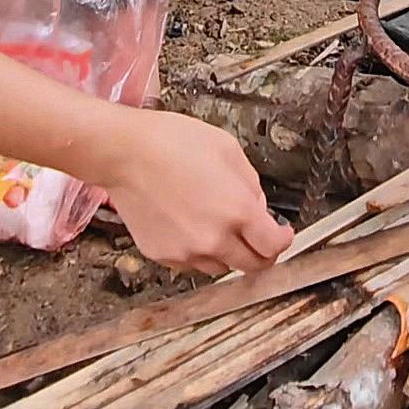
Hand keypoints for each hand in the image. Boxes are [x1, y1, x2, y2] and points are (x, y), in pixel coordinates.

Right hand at [90, 107, 292, 276]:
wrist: (124, 152)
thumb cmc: (172, 142)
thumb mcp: (227, 149)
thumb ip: (250, 183)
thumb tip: (257, 207)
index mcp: (237, 211)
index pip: (274, 245)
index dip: (283, 240)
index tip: (282, 234)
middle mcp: (214, 239)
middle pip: (252, 266)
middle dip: (261, 253)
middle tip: (258, 238)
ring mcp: (187, 252)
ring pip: (221, 267)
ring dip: (227, 253)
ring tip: (216, 226)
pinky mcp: (163, 255)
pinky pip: (191, 262)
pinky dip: (197, 251)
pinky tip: (188, 224)